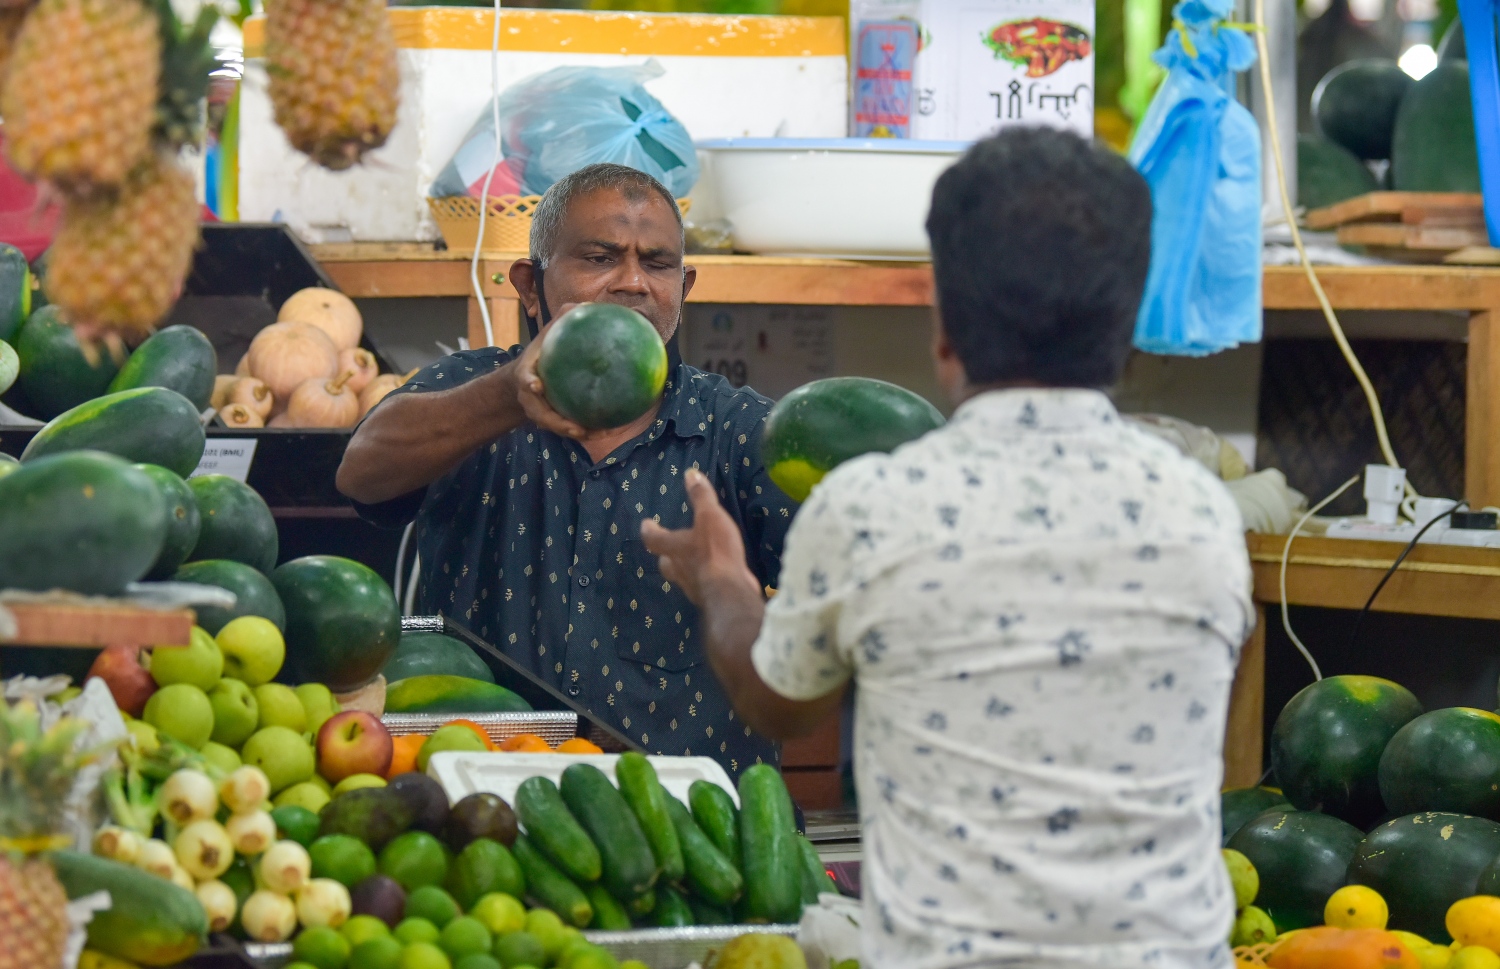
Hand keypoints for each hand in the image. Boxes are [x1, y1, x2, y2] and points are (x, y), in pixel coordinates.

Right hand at [511, 304, 613, 443]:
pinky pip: (572, 427)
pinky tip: (610, 429)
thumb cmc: (541, 354)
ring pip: (558, 427)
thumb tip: (587, 304)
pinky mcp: (553, 421)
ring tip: (599, 433)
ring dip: (577, 432)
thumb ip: (563, 321)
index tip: (536, 387)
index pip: (525, 380)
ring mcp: (540, 413)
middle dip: (558, 424)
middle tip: (578, 429)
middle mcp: (531, 399)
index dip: (530, 384)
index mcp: (526, 377)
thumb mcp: (546, 336)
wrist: (524, 381)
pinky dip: (589, 429)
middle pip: (541, 416)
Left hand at [641, 469, 760, 607]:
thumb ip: (700, 497)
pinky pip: (704, 585)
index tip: (645, 524)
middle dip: (666, 555)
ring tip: (693, 560)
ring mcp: (693, 586)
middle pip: (666, 562)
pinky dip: (707, 578)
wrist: (730, 591)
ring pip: (683, 576)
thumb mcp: (709, 517)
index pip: (653, 539)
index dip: (649, 530)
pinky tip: (716, 574)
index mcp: (673, 548)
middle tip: (668, 549)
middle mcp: (679, 569)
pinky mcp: (710, 596)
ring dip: (686, 568)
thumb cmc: (714, 550)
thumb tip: (690, 473)